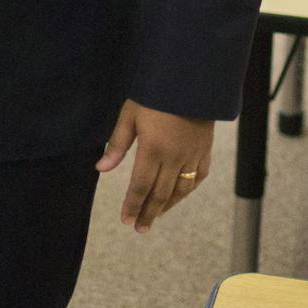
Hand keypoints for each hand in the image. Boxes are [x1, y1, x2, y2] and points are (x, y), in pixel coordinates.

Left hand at [95, 100, 213, 232]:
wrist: (191, 79)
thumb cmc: (155, 93)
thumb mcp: (130, 114)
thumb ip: (117, 144)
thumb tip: (101, 168)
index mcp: (153, 149)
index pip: (140, 186)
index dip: (132, 205)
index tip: (125, 220)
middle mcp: (174, 157)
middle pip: (160, 194)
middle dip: (148, 213)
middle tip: (139, 228)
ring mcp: (192, 155)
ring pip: (180, 190)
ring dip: (167, 206)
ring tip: (155, 217)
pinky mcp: (205, 150)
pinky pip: (198, 177)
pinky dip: (187, 190)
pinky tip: (179, 196)